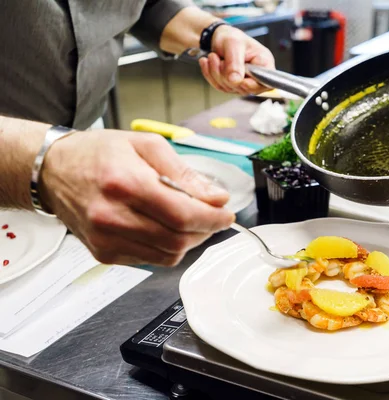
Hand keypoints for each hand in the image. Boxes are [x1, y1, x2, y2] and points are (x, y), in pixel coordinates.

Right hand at [39, 130, 234, 266]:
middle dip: (206, 230)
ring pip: (168, 255)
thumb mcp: (147, 146)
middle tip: (213, 216)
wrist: (54, 171)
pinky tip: (165, 227)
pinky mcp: (104, 254)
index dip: (213, 218)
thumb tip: (215, 197)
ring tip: (191, 220)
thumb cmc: (98, 153)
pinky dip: (168, 247)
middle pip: (178, 239)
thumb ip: (185, 173)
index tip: (226, 214)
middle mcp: (112, 216)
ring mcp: (106, 239)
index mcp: (125, 183)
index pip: (182, 214)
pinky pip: (151, 260)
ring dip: (189, 240)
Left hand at [199, 25, 274, 94]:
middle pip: (243, 88)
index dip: (251, 85)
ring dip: (215, 73)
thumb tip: (235, 81)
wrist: (219, 38)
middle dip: (225, 74)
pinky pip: (220, 87)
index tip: (238, 79)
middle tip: (215, 57)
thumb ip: (235, 63)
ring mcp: (244, 82)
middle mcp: (257, 76)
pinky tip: (208, 63)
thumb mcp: (233, 44)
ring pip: (229, 88)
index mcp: (264, 64)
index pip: (265, 84)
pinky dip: (211, 75)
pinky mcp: (233, 85)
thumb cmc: (231, 37)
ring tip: (212, 56)